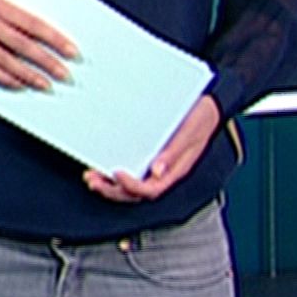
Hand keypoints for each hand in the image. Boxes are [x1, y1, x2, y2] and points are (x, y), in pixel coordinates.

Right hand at [0, 0, 76, 90]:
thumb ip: (12, 14)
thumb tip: (43, 34)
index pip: (31, 22)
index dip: (54, 38)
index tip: (70, 51)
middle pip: (20, 44)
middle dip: (45, 61)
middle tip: (63, 73)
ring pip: (4, 59)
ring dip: (27, 74)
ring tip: (44, 84)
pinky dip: (4, 77)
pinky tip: (18, 84)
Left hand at [83, 95, 220, 202]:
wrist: (206, 105)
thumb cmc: (200, 119)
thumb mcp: (190, 134)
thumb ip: (174, 153)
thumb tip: (156, 172)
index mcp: (174, 170)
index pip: (151, 189)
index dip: (132, 186)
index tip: (116, 173)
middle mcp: (162, 171)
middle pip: (136, 192)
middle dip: (112, 190)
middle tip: (93, 181)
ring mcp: (154, 164)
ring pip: (130, 184)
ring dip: (109, 184)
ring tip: (91, 177)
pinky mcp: (148, 154)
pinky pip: (130, 169)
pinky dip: (112, 171)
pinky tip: (100, 166)